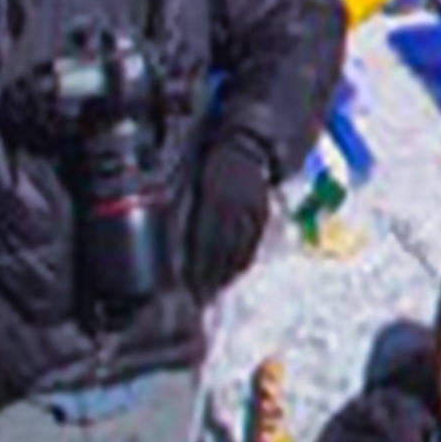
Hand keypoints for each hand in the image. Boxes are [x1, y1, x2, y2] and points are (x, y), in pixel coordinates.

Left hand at [185, 139, 279, 287]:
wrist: (249, 144)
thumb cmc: (216, 162)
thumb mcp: (199, 181)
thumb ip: (191, 209)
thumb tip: (177, 238)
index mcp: (215, 201)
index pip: (205, 242)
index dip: (197, 266)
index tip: (188, 287)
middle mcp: (235, 209)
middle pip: (221, 251)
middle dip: (209, 277)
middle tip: (199, 298)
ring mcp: (252, 212)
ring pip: (238, 249)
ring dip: (226, 272)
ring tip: (215, 290)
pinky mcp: (262, 213)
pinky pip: (253, 241)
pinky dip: (244, 259)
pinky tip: (237, 270)